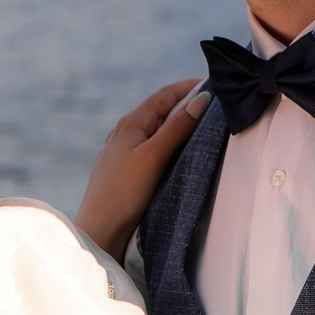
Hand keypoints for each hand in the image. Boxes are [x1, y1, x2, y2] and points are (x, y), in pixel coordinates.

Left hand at [77, 80, 208, 261]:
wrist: (100, 230)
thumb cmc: (124, 192)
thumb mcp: (154, 156)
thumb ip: (177, 128)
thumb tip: (201, 100)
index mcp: (131, 123)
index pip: (165, 95)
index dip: (189, 87)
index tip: (214, 84)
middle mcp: (125, 132)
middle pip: (160, 109)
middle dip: (186, 103)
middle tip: (214, 104)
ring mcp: (123, 151)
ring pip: (155, 129)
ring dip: (177, 123)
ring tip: (201, 126)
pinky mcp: (125, 169)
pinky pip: (151, 146)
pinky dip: (168, 142)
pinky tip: (177, 153)